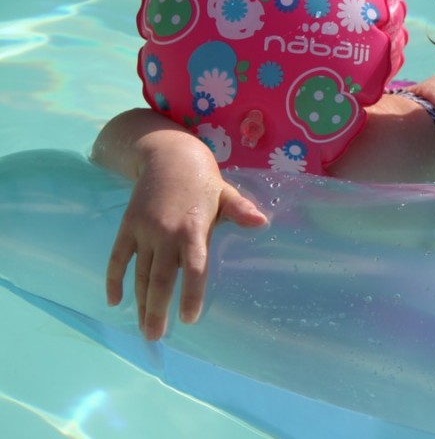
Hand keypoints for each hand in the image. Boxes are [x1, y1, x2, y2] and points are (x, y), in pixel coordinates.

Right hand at [94, 109, 266, 339]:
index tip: (190, 319)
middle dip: (157, 310)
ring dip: (140, 302)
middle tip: (156, 336)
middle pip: (161, 278)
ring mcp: (144, 231)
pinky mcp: (127, 226)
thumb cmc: (202, 180)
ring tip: (143, 328)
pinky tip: (115, 301)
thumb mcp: (225, 193)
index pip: (194, 269)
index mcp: (194, 228)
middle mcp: (166, 233)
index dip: (191, 294)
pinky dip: (114, 279)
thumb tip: (263, 222)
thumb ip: (241, 210)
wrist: (167, 155)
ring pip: (140, 273)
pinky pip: (117, 258)